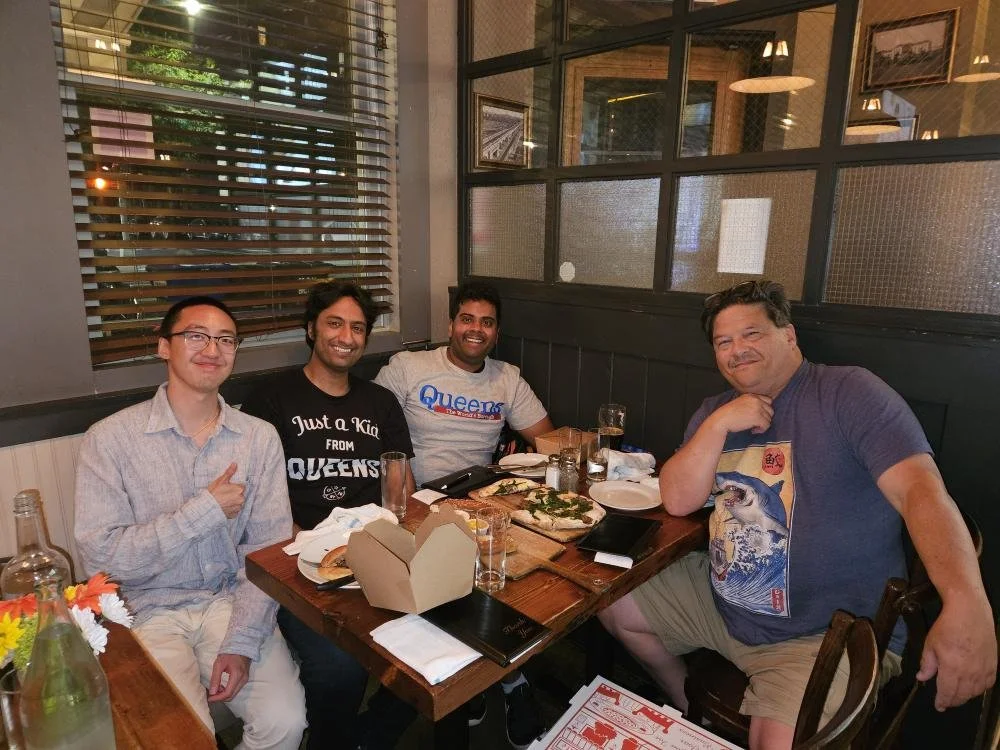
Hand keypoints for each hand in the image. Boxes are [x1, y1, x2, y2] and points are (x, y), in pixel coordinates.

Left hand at [207, 653, 250, 702]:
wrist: (241, 646)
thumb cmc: (229, 654)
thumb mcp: (219, 664)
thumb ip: (215, 679)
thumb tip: (212, 693)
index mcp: (237, 675)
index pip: (227, 693)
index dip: (218, 698)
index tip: (209, 698)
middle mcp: (243, 680)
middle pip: (231, 696)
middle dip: (220, 698)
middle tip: (211, 695)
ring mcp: (245, 680)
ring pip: (234, 693)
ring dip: (224, 694)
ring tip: (216, 689)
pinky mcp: (245, 679)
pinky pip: (236, 689)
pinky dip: (228, 691)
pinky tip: (222, 686)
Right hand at [208, 463, 244, 518]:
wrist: (207, 507)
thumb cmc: (214, 493)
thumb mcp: (221, 481)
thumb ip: (229, 472)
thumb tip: (235, 464)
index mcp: (240, 490)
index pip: (242, 486)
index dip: (235, 487)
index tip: (228, 488)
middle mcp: (241, 499)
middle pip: (240, 495)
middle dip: (234, 494)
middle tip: (224, 494)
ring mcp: (238, 508)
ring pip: (238, 503)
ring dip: (233, 501)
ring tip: (223, 501)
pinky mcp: (234, 515)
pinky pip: (235, 510)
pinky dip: (231, 508)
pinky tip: (224, 506)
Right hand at [710, 393, 773, 434]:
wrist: (721, 420)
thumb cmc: (728, 414)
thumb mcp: (740, 403)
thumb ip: (751, 404)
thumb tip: (763, 412)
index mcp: (751, 396)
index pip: (768, 400)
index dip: (765, 409)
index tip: (759, 416)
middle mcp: (756, 400)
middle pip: (770, 410)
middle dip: (765, 418)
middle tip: (756, 423)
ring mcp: (758, 408)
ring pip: (769, 419)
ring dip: (762, 425)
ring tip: (753, 428)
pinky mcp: (757, 418)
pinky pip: (767, 425)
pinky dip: (761, 430)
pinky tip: (753, 431)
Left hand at [917, 596, 996, 710]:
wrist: (969, 612)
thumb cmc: (947, 627)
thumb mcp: (930, 644)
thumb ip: (927, 664)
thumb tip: (922, 678)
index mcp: (952, 669)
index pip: (948, 693)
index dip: (942, 701)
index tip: (938, 706)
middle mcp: (970, 673)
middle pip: (962, 695)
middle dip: (953, 701)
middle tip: (946, 702)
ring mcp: (984, 669)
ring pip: (976, 691)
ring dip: (966, 696)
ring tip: (958, 696)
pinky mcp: (993, 664)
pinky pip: (988, 683)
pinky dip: (980, 689)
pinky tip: (974, 687)